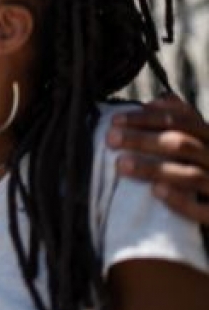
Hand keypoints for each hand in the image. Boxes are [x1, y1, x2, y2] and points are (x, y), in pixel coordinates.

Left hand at [108, 93, 208, 223]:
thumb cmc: (207, 170)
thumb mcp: (200, 143)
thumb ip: (183, 122)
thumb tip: (157, 99)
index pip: (181, 120)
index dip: (147, 118)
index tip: (114, 120)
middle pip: (182, 145)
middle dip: (143, 140)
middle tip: (111, 139)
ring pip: (191, 175)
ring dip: (154, 169)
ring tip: (121, 165)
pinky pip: (204, 210)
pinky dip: (180, 200)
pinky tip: (155, 192)